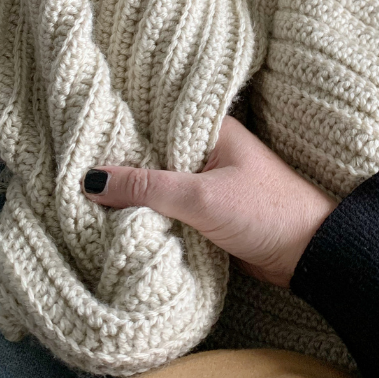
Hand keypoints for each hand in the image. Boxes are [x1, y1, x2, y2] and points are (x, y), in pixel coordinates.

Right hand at [82, 115, 337, 286]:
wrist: (310, 254)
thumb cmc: (266, 212)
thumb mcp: (202, 197)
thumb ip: (149, 187)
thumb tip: (91, 179)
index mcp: (210, 129)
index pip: (152, 123)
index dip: (117, 132)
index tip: (76, 140)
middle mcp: (205, 150)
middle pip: (150, 155)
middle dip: (118, 168)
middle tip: (67, 173)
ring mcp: (206, 182)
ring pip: (157, 185)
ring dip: (131, 196)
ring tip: (80, 198)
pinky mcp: (207, 212)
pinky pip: (167, 209)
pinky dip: (147, 216)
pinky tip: (116, 221)